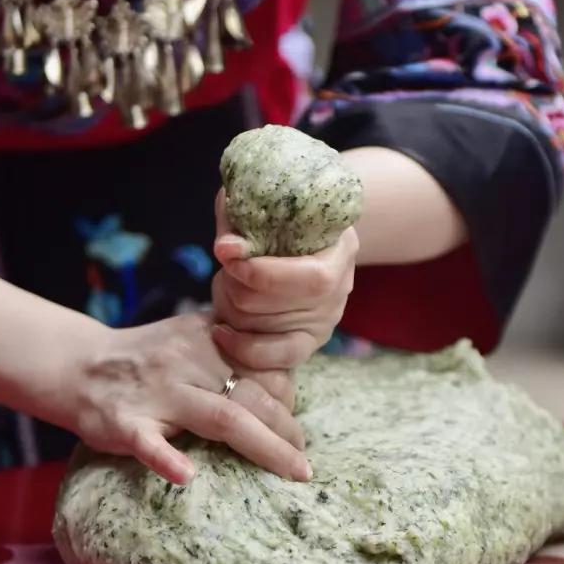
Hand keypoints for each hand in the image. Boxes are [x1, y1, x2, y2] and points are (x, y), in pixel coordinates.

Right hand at [69, 312, 309, 485]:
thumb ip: (231, 344)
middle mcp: (186, 364)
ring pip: (220, 418)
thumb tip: (285, 370)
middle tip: (303, 463)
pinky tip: (187, 477)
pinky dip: (167, 459)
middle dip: (287, 429)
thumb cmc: (144, 358)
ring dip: (263, 446)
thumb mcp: (189, 335)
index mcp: (206, 340)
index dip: (288, 397)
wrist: (75, 365)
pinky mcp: (124, 423)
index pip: (263, 367)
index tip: (294, 423)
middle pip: (251, 396)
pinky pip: (149, 442)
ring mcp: (156, 394)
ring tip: (293, 470)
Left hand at [211, 190, 358, 371]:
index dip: (262, 273)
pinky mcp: (308, 343)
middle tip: (226, 271)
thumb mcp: (267, 203)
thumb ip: (241, 217)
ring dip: (231, 308)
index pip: (310, 279)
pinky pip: (274, 360)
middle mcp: (339, 290)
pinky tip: (222, 332)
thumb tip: (227, 248)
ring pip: (264, 329)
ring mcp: (325, 320)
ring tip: (227, 288)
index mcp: (341, 249)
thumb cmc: (285, 215)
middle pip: (276, 305)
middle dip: (236, 287)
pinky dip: (241, 349)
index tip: (226, 255)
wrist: (309, 237)